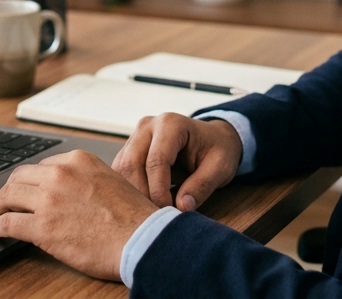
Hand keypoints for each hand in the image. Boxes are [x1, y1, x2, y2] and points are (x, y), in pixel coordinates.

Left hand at [0, 150, 160, 281]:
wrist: (141, 239)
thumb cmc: (134, 217)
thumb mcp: (111, 180)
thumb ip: (86, 180)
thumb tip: (70, 192)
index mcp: (78, 160)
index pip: (41, 166)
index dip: (30, 181)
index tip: (25, 191)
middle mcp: (60, 174)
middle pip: (19, 177)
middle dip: (8, 191)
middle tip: (3, 203)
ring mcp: (49, 200)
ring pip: (8, 197)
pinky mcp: (42, 227)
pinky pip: (7, 223)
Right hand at [112, 112, 241, 211]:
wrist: (212, 139)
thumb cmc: (217, 150)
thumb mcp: (221, 167)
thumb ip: (202, 185)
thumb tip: (181, 207)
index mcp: (170, 124)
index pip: (156, 161)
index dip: (159, 191)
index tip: (169, 211)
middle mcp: (147, 127)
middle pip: (131, 165)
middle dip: (142, 195)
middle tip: (157, 217)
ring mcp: (135, 137)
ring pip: (121, 170)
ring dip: (133, 195)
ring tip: (151, 212)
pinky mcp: (129, 150)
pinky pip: (120, 174)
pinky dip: (129, 192)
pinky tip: (145, 205)